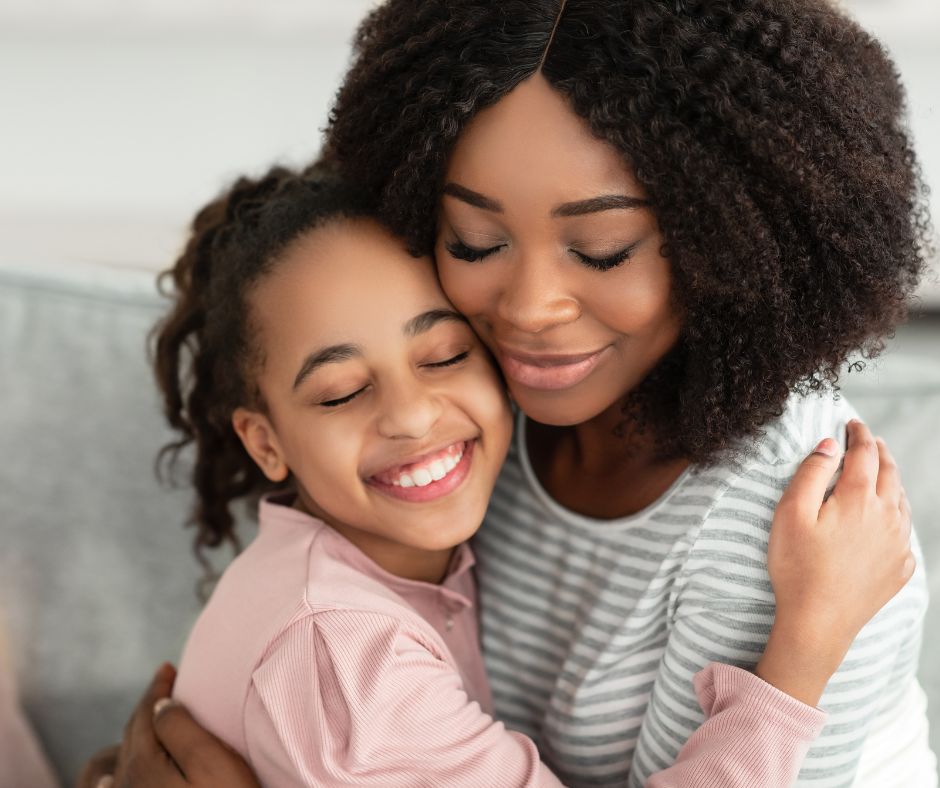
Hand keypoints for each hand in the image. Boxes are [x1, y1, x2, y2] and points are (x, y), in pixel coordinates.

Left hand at [86, 663, 259, 787]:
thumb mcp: (214, 763)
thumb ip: (183, 729)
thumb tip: (162, 705)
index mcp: (142, 766)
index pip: (145, 714)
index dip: (157, 688)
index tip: (168, 668)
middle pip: (129, 736)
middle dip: (146, 710)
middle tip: (164, 689)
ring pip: (108, 765)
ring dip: (126, 740)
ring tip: (144, 729)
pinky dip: (105, 775)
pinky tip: (109, 778)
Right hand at [756, 420, 913, 705]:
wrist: (818, 622)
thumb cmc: (796, 567)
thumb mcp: (791, 513)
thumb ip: (811, 473)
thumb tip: (829, 445)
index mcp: (859, 498)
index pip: (865, 453)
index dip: (859, 434)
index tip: (852, 424)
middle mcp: (887, 516)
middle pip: (890, 472)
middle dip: (879, 451)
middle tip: (867, 440)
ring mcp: (898, 544)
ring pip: (901, 500)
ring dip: (890, 480)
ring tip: (878, 472)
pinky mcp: (900, 568)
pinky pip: (903, 531)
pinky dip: (896, 513)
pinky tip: (885, 517)